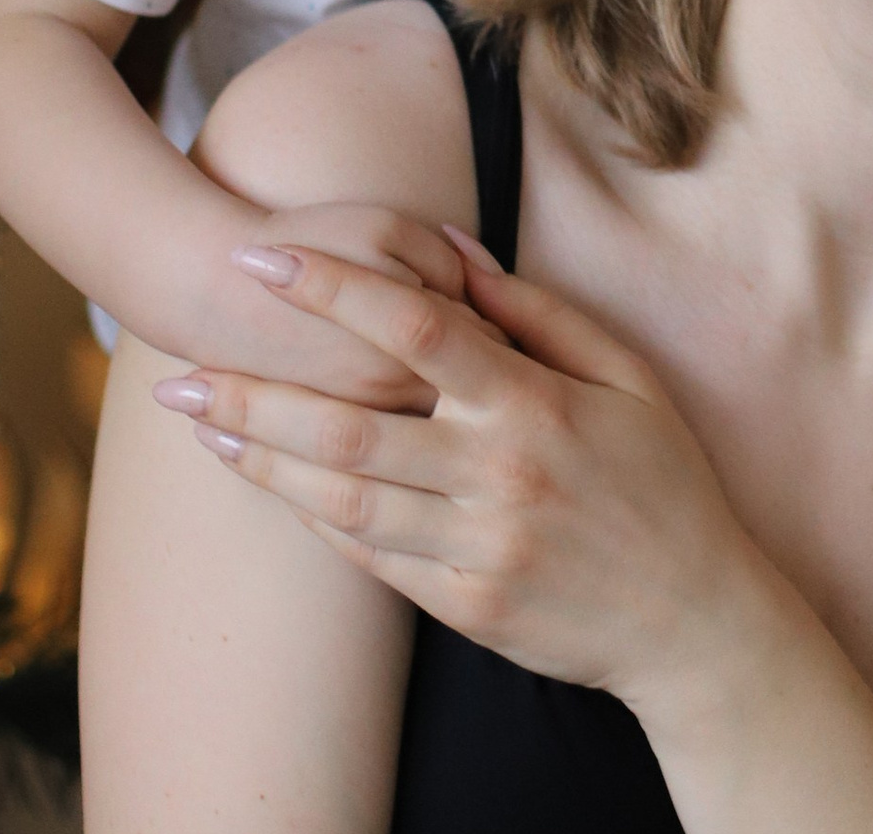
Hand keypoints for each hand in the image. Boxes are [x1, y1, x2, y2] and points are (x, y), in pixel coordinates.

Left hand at [153, 228, 778, 708]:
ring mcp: (479, 547)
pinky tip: (269, 484)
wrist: (697, 623)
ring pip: (345, 496)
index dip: (331, 289)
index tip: (260, 261)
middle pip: (351, 422)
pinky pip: (372, 557)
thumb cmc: (663, 481)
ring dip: (261, 459)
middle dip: (255, 391)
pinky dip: (314, 518)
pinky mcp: (467, 606)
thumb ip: (537, 311)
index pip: (413, 327)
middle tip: (175, 370)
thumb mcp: (627, 376)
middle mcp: (499, 473)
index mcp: (536, 401)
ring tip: (198, 427)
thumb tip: (452, 249)